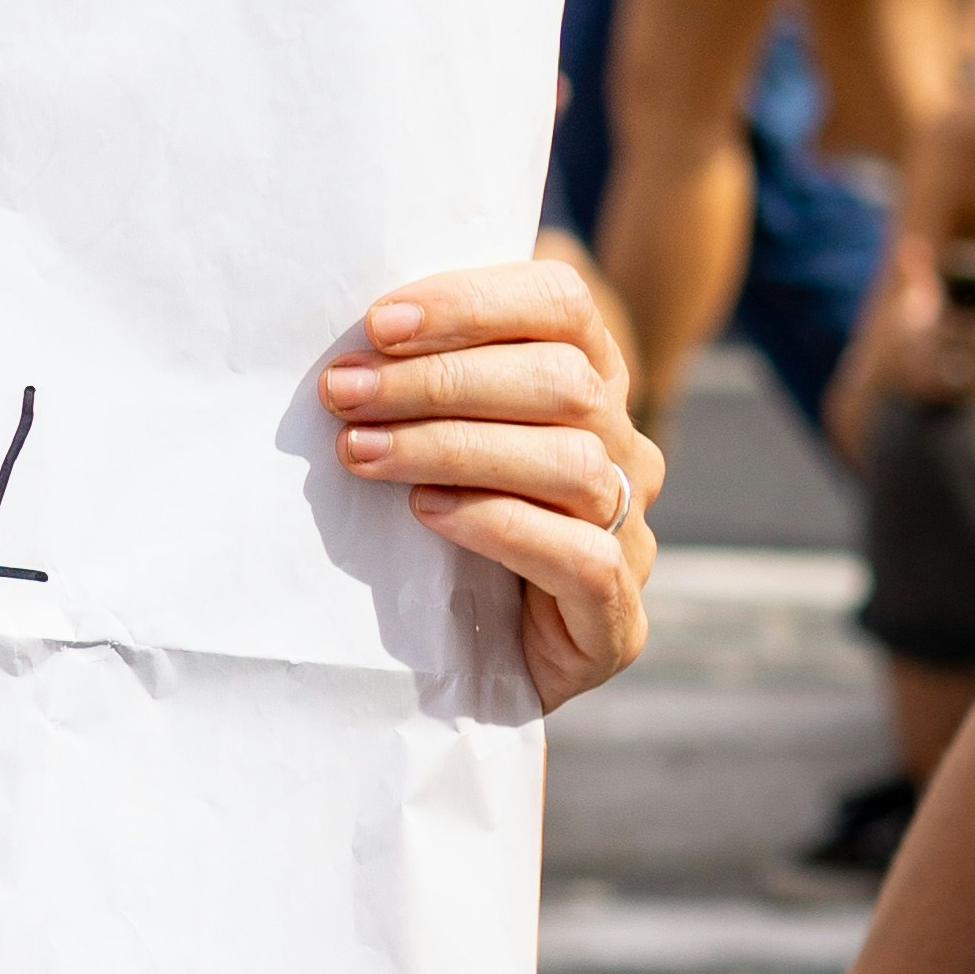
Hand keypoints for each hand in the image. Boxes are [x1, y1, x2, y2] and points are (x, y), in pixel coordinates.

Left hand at [321, 254, 658, 710]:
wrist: (468, 671)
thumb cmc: (432, 535)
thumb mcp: (427, 443)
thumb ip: (419, 382)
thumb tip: (354, 334)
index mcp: (589, 384)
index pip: (561, 305)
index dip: (474, 302)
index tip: (378, 323)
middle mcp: (624, 449)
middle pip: (562, 382)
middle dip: (438, 380)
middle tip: (343, 393)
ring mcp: (631, 532)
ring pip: (570, 463)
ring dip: (454, 448)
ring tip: (362, 452)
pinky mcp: (617, 619)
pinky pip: (581, 556)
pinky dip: (498, 525)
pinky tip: (428, 513)